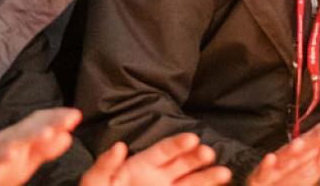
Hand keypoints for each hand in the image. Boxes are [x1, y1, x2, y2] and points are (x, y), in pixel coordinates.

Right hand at [0, 108, 79, 185]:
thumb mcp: (23, 162)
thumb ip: (44, 150)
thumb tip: (68, 136)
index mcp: (18, 141)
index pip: (39, 124)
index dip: (57, 118)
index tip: (76, 115)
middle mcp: (5, 144)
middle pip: (28, 130)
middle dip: (49, 123)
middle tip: (69, 119)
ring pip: (10, 144)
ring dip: (28, 137)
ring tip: (47, 133)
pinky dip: (0, 159)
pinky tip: (11, 155)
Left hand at [80, 134, 231, 185]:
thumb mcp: (95, 183)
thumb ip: (104, 166)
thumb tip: (120, 146)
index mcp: (142, 166)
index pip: (165, 150)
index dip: (179, 144)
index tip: (193, 139)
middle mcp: (159, 178)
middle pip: (184, 164)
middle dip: (198, 157)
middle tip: (209, 153)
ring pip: (193, 183)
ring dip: (209, 177)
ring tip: (225, 173)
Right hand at [246, 120, 319, 185]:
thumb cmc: (286, 179)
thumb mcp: (312, 168)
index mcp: (303, 155)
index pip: (317, 139)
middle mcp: (288, 158)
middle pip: (302, 147)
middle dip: (314, 139)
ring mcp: (272, 169)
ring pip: (283, 158)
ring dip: (290, 150)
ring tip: (300, 144)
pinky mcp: (258, 179)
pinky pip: (261, 173)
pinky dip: (265, 166)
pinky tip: (270, 158)